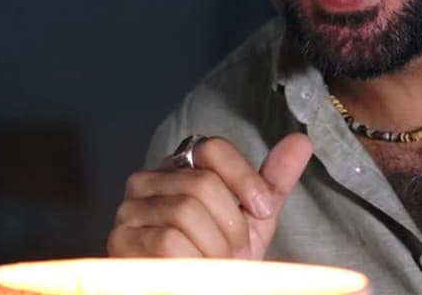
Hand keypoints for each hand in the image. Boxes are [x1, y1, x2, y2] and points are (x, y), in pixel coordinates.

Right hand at [107, 134, 312, 258]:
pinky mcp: (120, 241)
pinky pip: (166, 241)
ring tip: (214, 264)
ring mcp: (129, 210)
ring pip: (185, 211)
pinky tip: (193, 273)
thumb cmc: (221, 258)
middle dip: (231, 224)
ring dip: (213, 247)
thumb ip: (272, 182)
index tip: (263, 210)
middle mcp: (149, 180)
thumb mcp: (253, 220)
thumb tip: (301, 141)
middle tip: (234, 252)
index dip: (245, 178)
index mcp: (182, 168)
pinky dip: (192, 261)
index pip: (213, 148)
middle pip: (202, 183)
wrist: (198, 293)